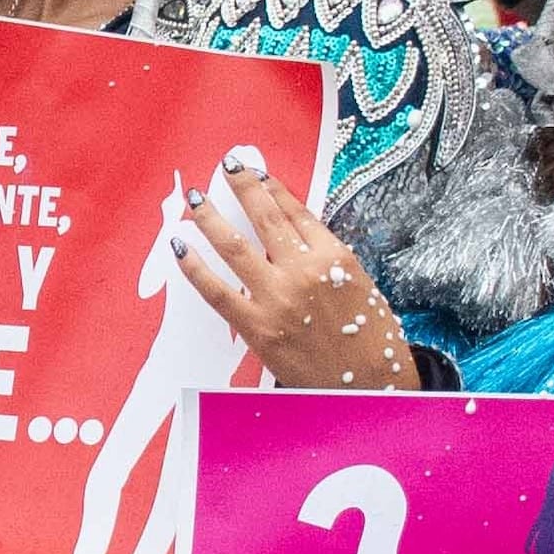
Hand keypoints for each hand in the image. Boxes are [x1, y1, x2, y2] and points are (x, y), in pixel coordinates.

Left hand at [171, 158, 418, 391]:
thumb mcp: (359, 282)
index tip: (254, 172)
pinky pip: (218, 291)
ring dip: (210, 218)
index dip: (270, 187)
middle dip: (241, 186)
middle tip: (225, 166)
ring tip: (197, 200)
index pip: (294, 210)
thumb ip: (325, 255)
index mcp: (334, 256)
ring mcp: (278, 299)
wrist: (371, 387)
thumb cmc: (371, 337)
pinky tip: (181, 247)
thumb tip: (288, 230)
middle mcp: (303, 271)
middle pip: (263, 217)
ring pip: (234, 246)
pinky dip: (195, 267)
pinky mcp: (258, 328)